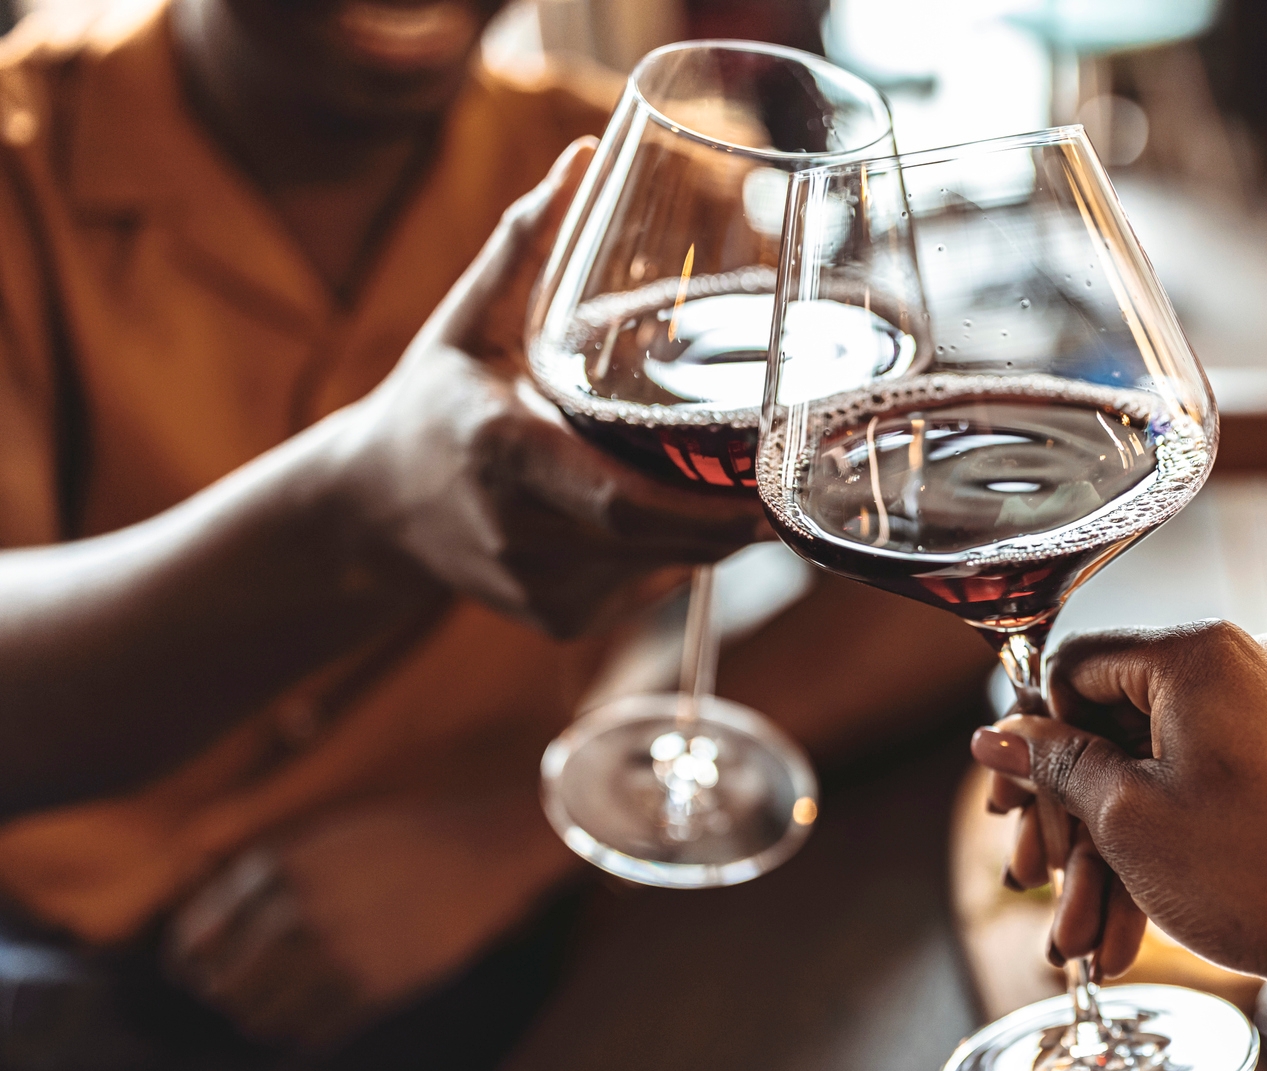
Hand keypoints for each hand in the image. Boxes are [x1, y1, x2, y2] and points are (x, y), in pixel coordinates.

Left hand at [164, 779, 575, 1047]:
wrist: (482, 855)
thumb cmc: (405, 842)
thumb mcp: (325, 840)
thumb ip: (269, 877)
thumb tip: (214, 931)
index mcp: (277, 868)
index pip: (196, 935)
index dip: (189, 961)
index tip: (195, 972)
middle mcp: (295, 912)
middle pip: (224, 984)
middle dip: (227, 993)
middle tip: (238, 996)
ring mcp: (334, 952)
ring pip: (262, 1015)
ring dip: (263, 1017)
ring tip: (277, 1009)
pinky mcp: (372, 987)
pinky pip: (311, 1031)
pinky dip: (303, 1031)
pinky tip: (316, 1016)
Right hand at [327, 140, 765, 638]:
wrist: (369, 510)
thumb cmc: (433, 402)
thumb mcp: (468, 319)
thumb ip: (527, 242)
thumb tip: (584, 154)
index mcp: (503, 455)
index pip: (623, 501)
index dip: (705, 508)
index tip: (773, 495)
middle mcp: (521, 533)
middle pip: (661, 538)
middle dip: (737, 516)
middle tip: (797, 477)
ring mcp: (541, 589)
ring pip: (665, 566)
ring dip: (710, 529)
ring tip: (735, 480)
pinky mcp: (558, 621)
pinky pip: (646, 586)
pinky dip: (673, 552)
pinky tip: (666, 513)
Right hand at [969, 622, 1266, 1015]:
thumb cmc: (1259, 876)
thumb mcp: (1127, 821)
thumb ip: (1055, 766)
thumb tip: (996, 736)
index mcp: (1200, 652)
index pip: (1075, 669)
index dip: (1036, 744)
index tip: (1019, 811)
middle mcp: (1246, 663)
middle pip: (1116, 728)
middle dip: (1072, 821)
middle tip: (1037, 882)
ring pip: (1160, 773)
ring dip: (1114, 854)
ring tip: (1085, 940)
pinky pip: (1208, 788)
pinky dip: (1169, 846)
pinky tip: (1133, 929)